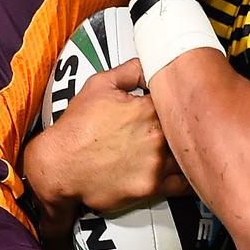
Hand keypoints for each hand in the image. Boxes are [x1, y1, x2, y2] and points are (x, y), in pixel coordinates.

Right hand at [22, 59, 188, 244]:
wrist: (59, 166)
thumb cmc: (76, 128)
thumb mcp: (98, 85)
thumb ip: (130, 71)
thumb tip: (148, 63)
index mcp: (148, 108)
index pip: (180, 100)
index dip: (182, 101)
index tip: (183, 102)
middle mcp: (156, 136)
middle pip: (188, 129)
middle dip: (188, 126)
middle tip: (190, 125)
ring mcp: (156, 163)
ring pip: (187, 155)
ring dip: (188, 151)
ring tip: (190, 147)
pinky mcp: (151, 187)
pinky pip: (182, 184)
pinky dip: (189, 178)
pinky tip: (191, 171)